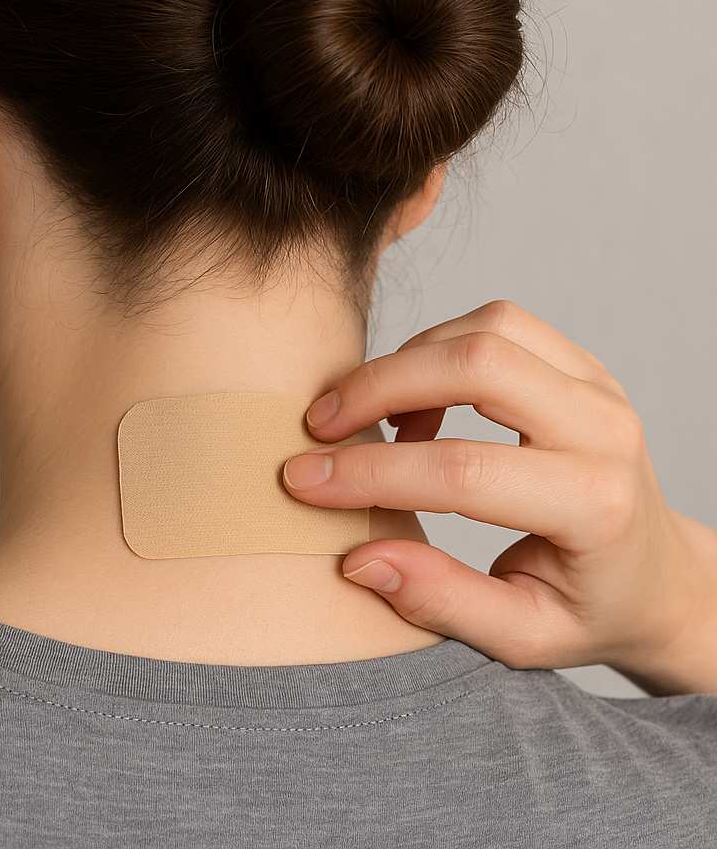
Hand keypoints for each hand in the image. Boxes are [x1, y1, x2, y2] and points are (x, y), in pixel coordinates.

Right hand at [281, 300, 716, 694]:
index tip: (304, 480)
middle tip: (320, 422)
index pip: (464, 473)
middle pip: (480, 367)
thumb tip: (358, 558)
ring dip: (408, 360)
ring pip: (487, 329)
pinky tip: (415, 403)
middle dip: (381, 385)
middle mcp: (606, 431)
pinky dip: (438, 348)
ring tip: (369, 417)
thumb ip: (440, 600)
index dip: (371, 474)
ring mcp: (598, 387)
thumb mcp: (520, 636)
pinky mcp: (580, 365)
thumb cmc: (587, 609)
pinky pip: (498, 325)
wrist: (656, 575)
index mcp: (596, 506)